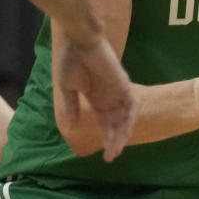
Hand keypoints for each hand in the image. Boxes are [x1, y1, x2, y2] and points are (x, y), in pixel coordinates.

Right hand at [57, 32, 135, 161]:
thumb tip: (70, 127)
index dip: (105, 138)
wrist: (81, 42)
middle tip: (111, 156)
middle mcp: (108, 97)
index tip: (105, 156)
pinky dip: (130, 118)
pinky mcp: (123, 84)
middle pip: (116, 123)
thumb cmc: (72, 61)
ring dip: (122, 132)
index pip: (104, 123)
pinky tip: (127, 131)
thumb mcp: (67, 88)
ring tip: (117, 148)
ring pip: (124, 117)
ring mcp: (117, 91)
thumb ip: (71, 107)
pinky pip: (131, 104)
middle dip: (114, 140)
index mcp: (95, 99)